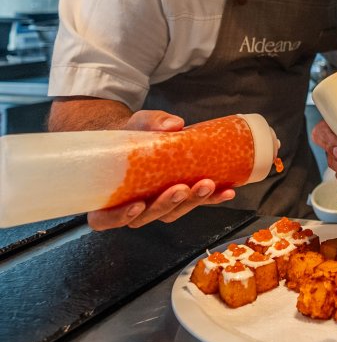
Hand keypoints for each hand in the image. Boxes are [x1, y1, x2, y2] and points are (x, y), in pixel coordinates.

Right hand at [87, 110, 235, 230]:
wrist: (148, 134)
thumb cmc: (134, 133)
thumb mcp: (138, 123)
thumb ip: (152, 122)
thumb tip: (174, 124)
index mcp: (110, 195)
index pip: (104, 219)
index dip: (118, 217)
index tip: (137, 204)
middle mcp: (133, 205)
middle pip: (146, 217)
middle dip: (166, 205)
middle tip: (182, 189)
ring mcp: (158, 204)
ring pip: (172, 213)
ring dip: (192, 202)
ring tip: (208, 185)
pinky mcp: (181, 197)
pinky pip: (194, 203)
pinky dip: (212, 198)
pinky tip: (227, 191)